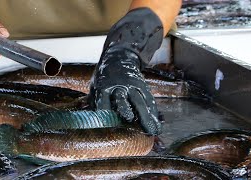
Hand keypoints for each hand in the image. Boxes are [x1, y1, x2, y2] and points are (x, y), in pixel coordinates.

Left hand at [90, 8, 163, 134]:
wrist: (119, 58)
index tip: (105, 123)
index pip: (102, 101)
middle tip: (129, 119)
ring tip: (152, 130)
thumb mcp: (95, 86)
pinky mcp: (143, 87)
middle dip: (126, 109)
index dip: (104, 111)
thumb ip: (95, 102)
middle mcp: (119, 87)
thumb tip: (93, 119)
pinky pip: (149, 100)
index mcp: (104, 87)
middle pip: (123, 100)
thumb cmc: (104, 78)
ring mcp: (133, 87)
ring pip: (140, 101)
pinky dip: (153, 113)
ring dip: (146, 116)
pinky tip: (157, 124)